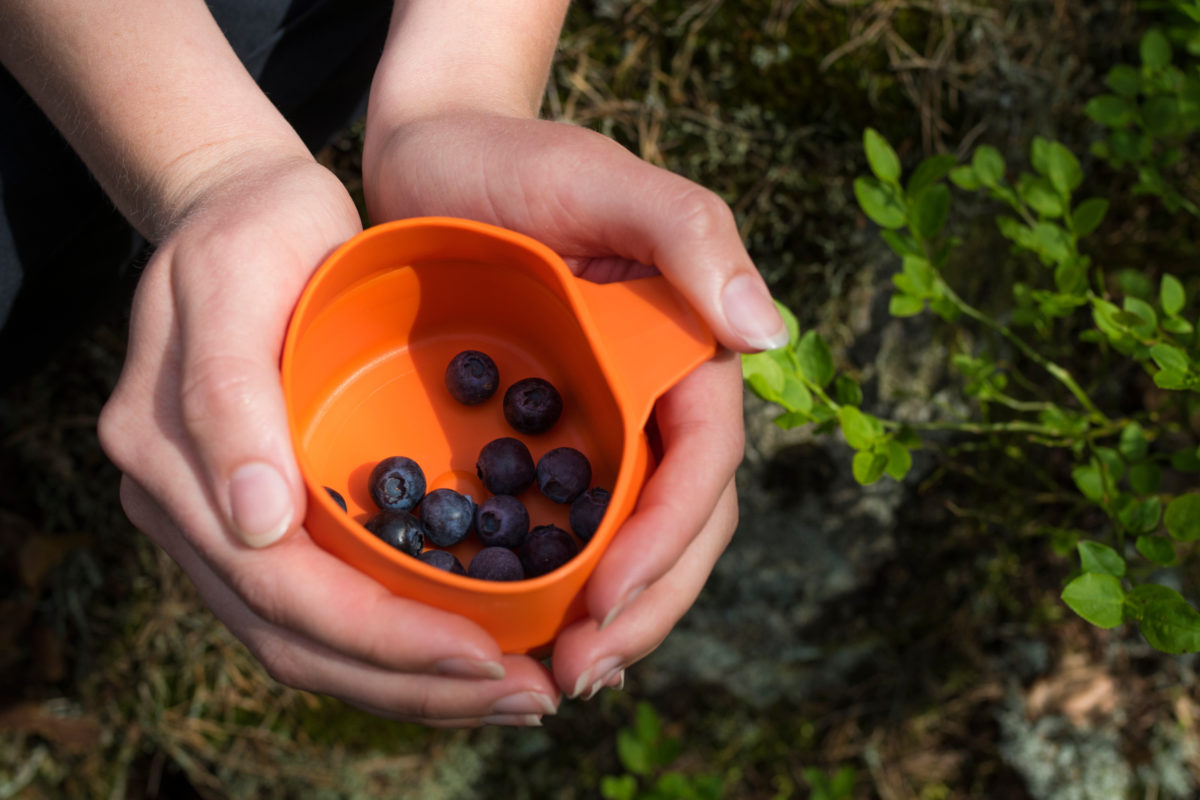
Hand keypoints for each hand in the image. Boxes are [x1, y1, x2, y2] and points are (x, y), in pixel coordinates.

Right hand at [98, 152, 561, 725]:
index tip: (481, 652)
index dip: (380, 635)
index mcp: (173, 463)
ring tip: (514, 692)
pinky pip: (327, 608)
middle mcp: (193, 513)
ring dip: (413, 683)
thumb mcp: (232, 282)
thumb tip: (253, 526)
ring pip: (313, 645)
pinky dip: (398, 644)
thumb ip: (227, 399)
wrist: (241, 211)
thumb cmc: (248, 234)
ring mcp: (226, 523)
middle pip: (300, 641)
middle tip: (525, 696)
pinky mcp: (269, 516)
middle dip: (413, 682)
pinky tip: (470, 652)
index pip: (280, 587)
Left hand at [364, 113, 779, 698]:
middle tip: (580, 674)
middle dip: (642, 606)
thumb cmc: (518, 160)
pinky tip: (533, 631)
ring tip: (561, 676)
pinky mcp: (545, 439)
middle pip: (680, 524)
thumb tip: (769, 335)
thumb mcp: (607, 182)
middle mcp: (655, 400)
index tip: (607, 602)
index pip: (702, 464)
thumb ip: (692, 237)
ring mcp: (603, 425)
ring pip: (632, 541)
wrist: (433, 159)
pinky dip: (561, 585)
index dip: (667, 541)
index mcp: (688, 353)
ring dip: (611, 617)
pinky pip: (569, 525)